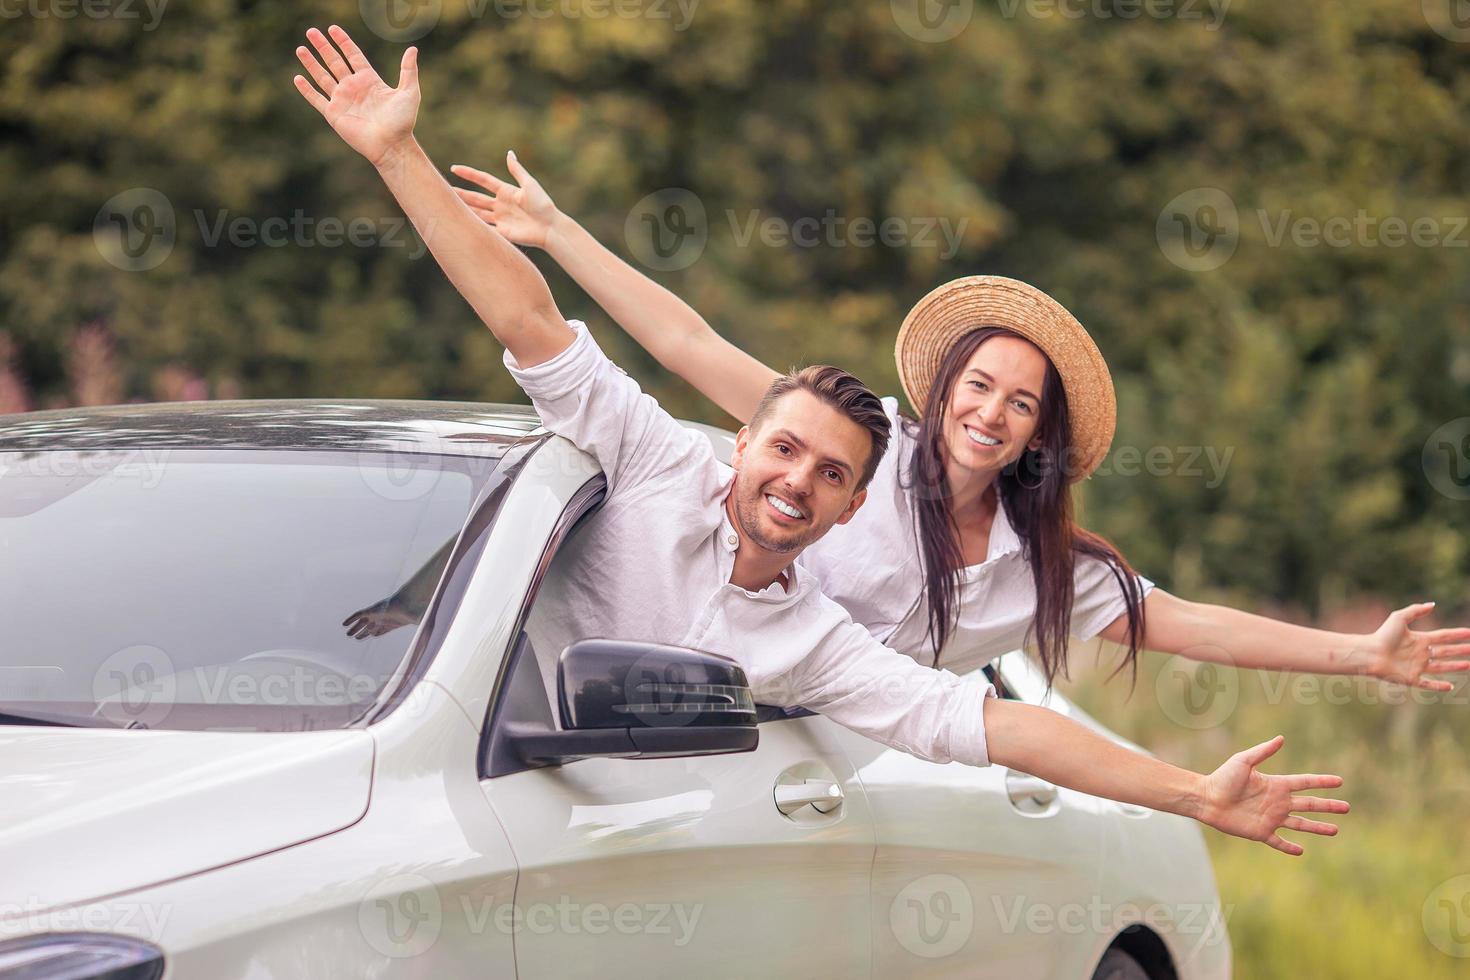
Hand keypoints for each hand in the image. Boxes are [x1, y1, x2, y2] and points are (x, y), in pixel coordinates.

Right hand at [293, 25, 420, 167]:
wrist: (392, 145)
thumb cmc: (402, 122)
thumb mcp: (409, 92)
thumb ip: (408, 70)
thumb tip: (413, 49)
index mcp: (369, 80)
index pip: (353, 55)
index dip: (343, 41)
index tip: (333, 29)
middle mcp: (354, 88)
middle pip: (334, 62)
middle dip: (323, 47)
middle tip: (311, 31)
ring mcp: (342, 100)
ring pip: (322, 77)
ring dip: (311, 63)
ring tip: (300, 48)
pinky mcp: (334, 114)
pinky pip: (316, 99)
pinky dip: (306, 89)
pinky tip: (297, 78)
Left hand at [342, 596, 419, 639]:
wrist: (410, 603)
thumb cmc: (415, 615)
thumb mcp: (420, 627)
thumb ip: (423, 639)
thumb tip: (430, 648)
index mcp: (392, 623)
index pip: (382, 629)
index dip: (376, 633)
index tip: (372, 636)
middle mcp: (383, 618)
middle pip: (371, 626)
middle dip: (363, 631)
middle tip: (355, 637)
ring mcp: (377, 614)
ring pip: (363, 622)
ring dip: (355, 628)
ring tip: (348, 634)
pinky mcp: (372, 610)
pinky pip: (358, 614)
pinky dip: (351, 619)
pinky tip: (344, 624)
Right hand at [449, 151, 557, 248]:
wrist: (550, 228)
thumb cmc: (543, 205)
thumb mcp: (530, 184)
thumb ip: (517, 170)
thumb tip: (509, 153)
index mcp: (506, 191)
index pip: (483, 180)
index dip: (469, 174)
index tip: (454, 168)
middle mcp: (501, 204)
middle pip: (476, 197)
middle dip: (460, 193)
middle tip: (443, 189)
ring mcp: (500, 218)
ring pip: (477, 212)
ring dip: (464, 209)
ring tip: (448, 206)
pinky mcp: (502, 232)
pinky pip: (484, 227)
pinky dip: (473, 224)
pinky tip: (461, 222)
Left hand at [1197, 735, 1347, 855]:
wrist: (1207, 798)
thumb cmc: (1223, 778)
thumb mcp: (1243, 761)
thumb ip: (1263, 751)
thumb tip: (1281, 738)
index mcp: (1276, 784)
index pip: (1305, 783)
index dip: (1322, 782)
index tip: (1339, 781)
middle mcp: (1277, 802)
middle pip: (1309, 804)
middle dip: (1328, 806)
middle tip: (1346, 808)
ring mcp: (1271, 818)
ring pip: (1300, 824)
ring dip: (1317, 827)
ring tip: (1335, 830)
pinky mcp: (1261, 832)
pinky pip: (1279, 842)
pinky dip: (1289, 847)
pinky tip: (1302, 850)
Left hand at [1361, 601, 1469, 689]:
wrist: (1369, 653)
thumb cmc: (1382, 635)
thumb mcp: (1399, 618)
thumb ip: (1415, 610)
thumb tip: (1433, 604)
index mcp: (1419, 639)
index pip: (1443, 636)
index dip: (1457, 634)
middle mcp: (1421, 653)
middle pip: (1446, 651)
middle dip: (1461, 650)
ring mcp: (1417, 667)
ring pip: (1441, 667)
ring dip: (1455, 666)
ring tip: (1469, 664)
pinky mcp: (1411, 679)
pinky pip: (1428, 684)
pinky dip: (1439, 686)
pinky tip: (1450, 686)